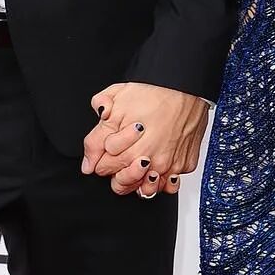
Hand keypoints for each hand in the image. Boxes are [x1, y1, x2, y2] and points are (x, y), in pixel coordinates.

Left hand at [81, 82, 207, 195]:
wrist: (186, 84)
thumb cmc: (153, 90)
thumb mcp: (115, 103)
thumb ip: (97, 135)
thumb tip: (88, 162)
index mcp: (128, 150)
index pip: (102, 169)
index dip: (101, 156)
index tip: (107, 147)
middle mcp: (150, 162)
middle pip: (122, 184)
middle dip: (117, 171)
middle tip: (120, 153)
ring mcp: (169, 166)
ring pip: (147, 190)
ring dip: (140, 179)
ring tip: (139, 161)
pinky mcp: (185, 164)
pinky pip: (171, 184)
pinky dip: (164, 177)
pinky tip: (159, 162)